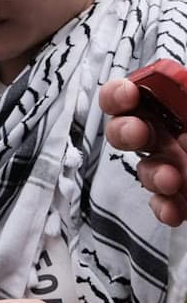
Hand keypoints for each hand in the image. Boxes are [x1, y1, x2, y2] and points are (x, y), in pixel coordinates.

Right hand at [102, 77, 186, 225]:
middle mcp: (176, 135)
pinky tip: (173, 211)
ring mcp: (179, 168)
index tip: (128, 96)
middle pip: (127, 128)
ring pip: (144, 168)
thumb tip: (178, 99)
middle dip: (123, 131)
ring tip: (171, 179)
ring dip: (151, 173)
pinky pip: (162, 203)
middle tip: (138, 134)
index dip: (122, 92)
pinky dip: (163, 207)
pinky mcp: (185, 200)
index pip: (140, 91)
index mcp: (181, 107)